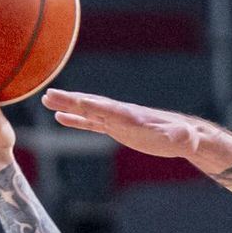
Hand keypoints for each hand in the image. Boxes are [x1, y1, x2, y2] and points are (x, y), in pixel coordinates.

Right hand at [42, 87, 202, 160]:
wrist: (184, 135)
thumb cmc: (185, 137)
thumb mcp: (184, 138)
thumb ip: (181, 135)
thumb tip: (184, 135)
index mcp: (134, 117)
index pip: (109, 110)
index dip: (92, 106)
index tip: (73, 101)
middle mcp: (121, 114)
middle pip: (92, 105)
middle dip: (71, 101)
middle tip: (48, 94)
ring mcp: (117, 120)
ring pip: (88, 111)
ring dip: (68, 107)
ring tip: (46, 100)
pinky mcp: (117, 128)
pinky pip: (93, 123)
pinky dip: (76, 120)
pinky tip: (60, 119)